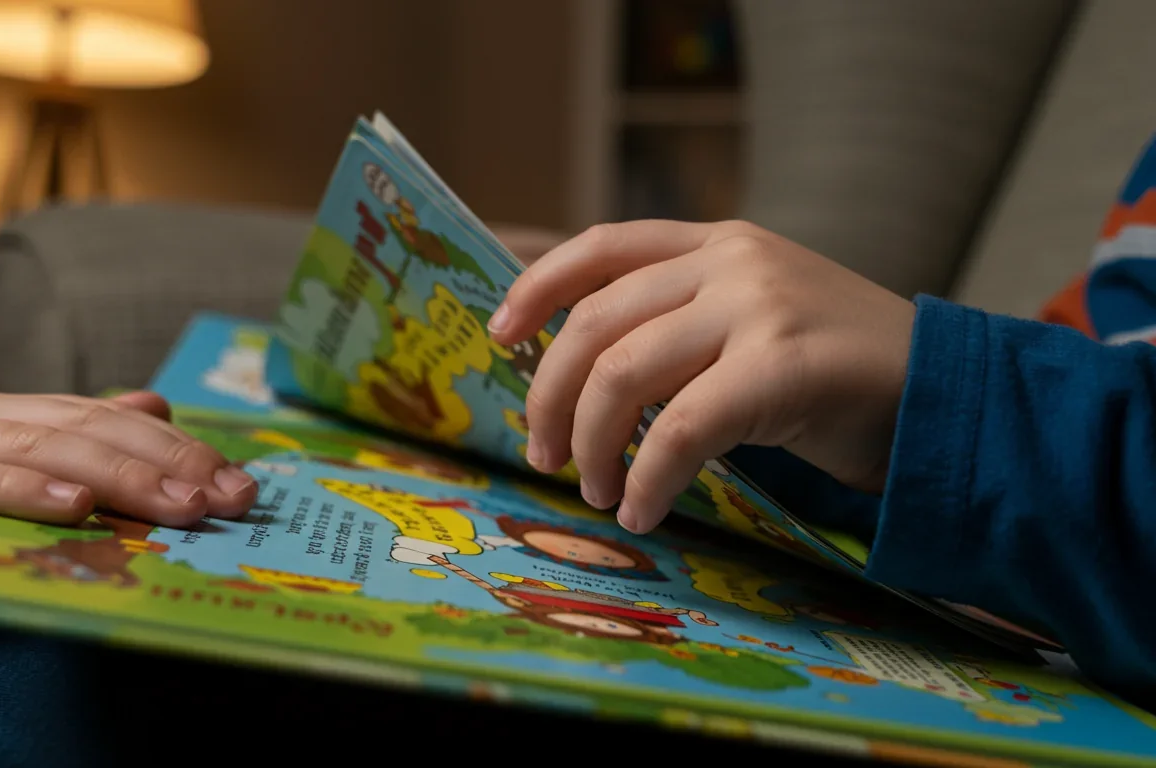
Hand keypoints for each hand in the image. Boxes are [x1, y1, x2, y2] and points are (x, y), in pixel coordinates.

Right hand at [0, 387, 257, 689]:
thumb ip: (61, 464)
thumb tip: (151, 404)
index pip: (94, 417)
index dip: (172, 445)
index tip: (239, 484)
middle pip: (75, 426)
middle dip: (162, 459)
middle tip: (229, 496)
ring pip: (28, 448)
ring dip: (114, 476)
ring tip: (179, 503)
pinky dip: (21, 492)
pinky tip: (77, 509)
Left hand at [486, 220, 914, 534]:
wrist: (945, 395)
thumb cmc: (837, 374)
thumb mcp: (751, 323)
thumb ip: (680, 324)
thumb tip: (580, 374)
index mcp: (718, 242)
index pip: (603, 244)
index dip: (538, 286)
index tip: (500, 335)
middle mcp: (732, 260)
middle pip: (596, 321)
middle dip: (550, 396)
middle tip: (544, 455)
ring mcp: (759, 305)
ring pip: (624, 371)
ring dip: (592, 443)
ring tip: (599, 491)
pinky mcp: (784, 365)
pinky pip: (681, 427)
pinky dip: (647, 477)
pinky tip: (644, 510)